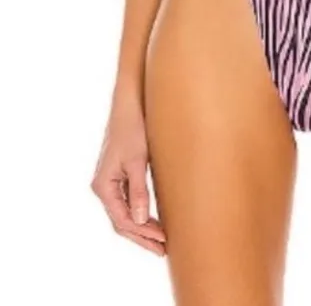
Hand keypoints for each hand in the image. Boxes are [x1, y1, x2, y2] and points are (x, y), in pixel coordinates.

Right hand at [90, 97, 166, 255]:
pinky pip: (127, 201)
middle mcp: (103, 186)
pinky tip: (152, 219)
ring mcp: (110, 182)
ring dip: (142, 227)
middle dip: (142, 236)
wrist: (129, 104)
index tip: (163, 241)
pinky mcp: (118, 175)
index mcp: (103, 186)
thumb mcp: (138, 161)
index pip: (122, 220)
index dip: (143, 233)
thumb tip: (141, 221)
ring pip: (124, 213)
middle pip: (122, 221)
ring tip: (161, 241)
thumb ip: (139, 191)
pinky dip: (140, 212)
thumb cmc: (133, 129)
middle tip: (163, 250)